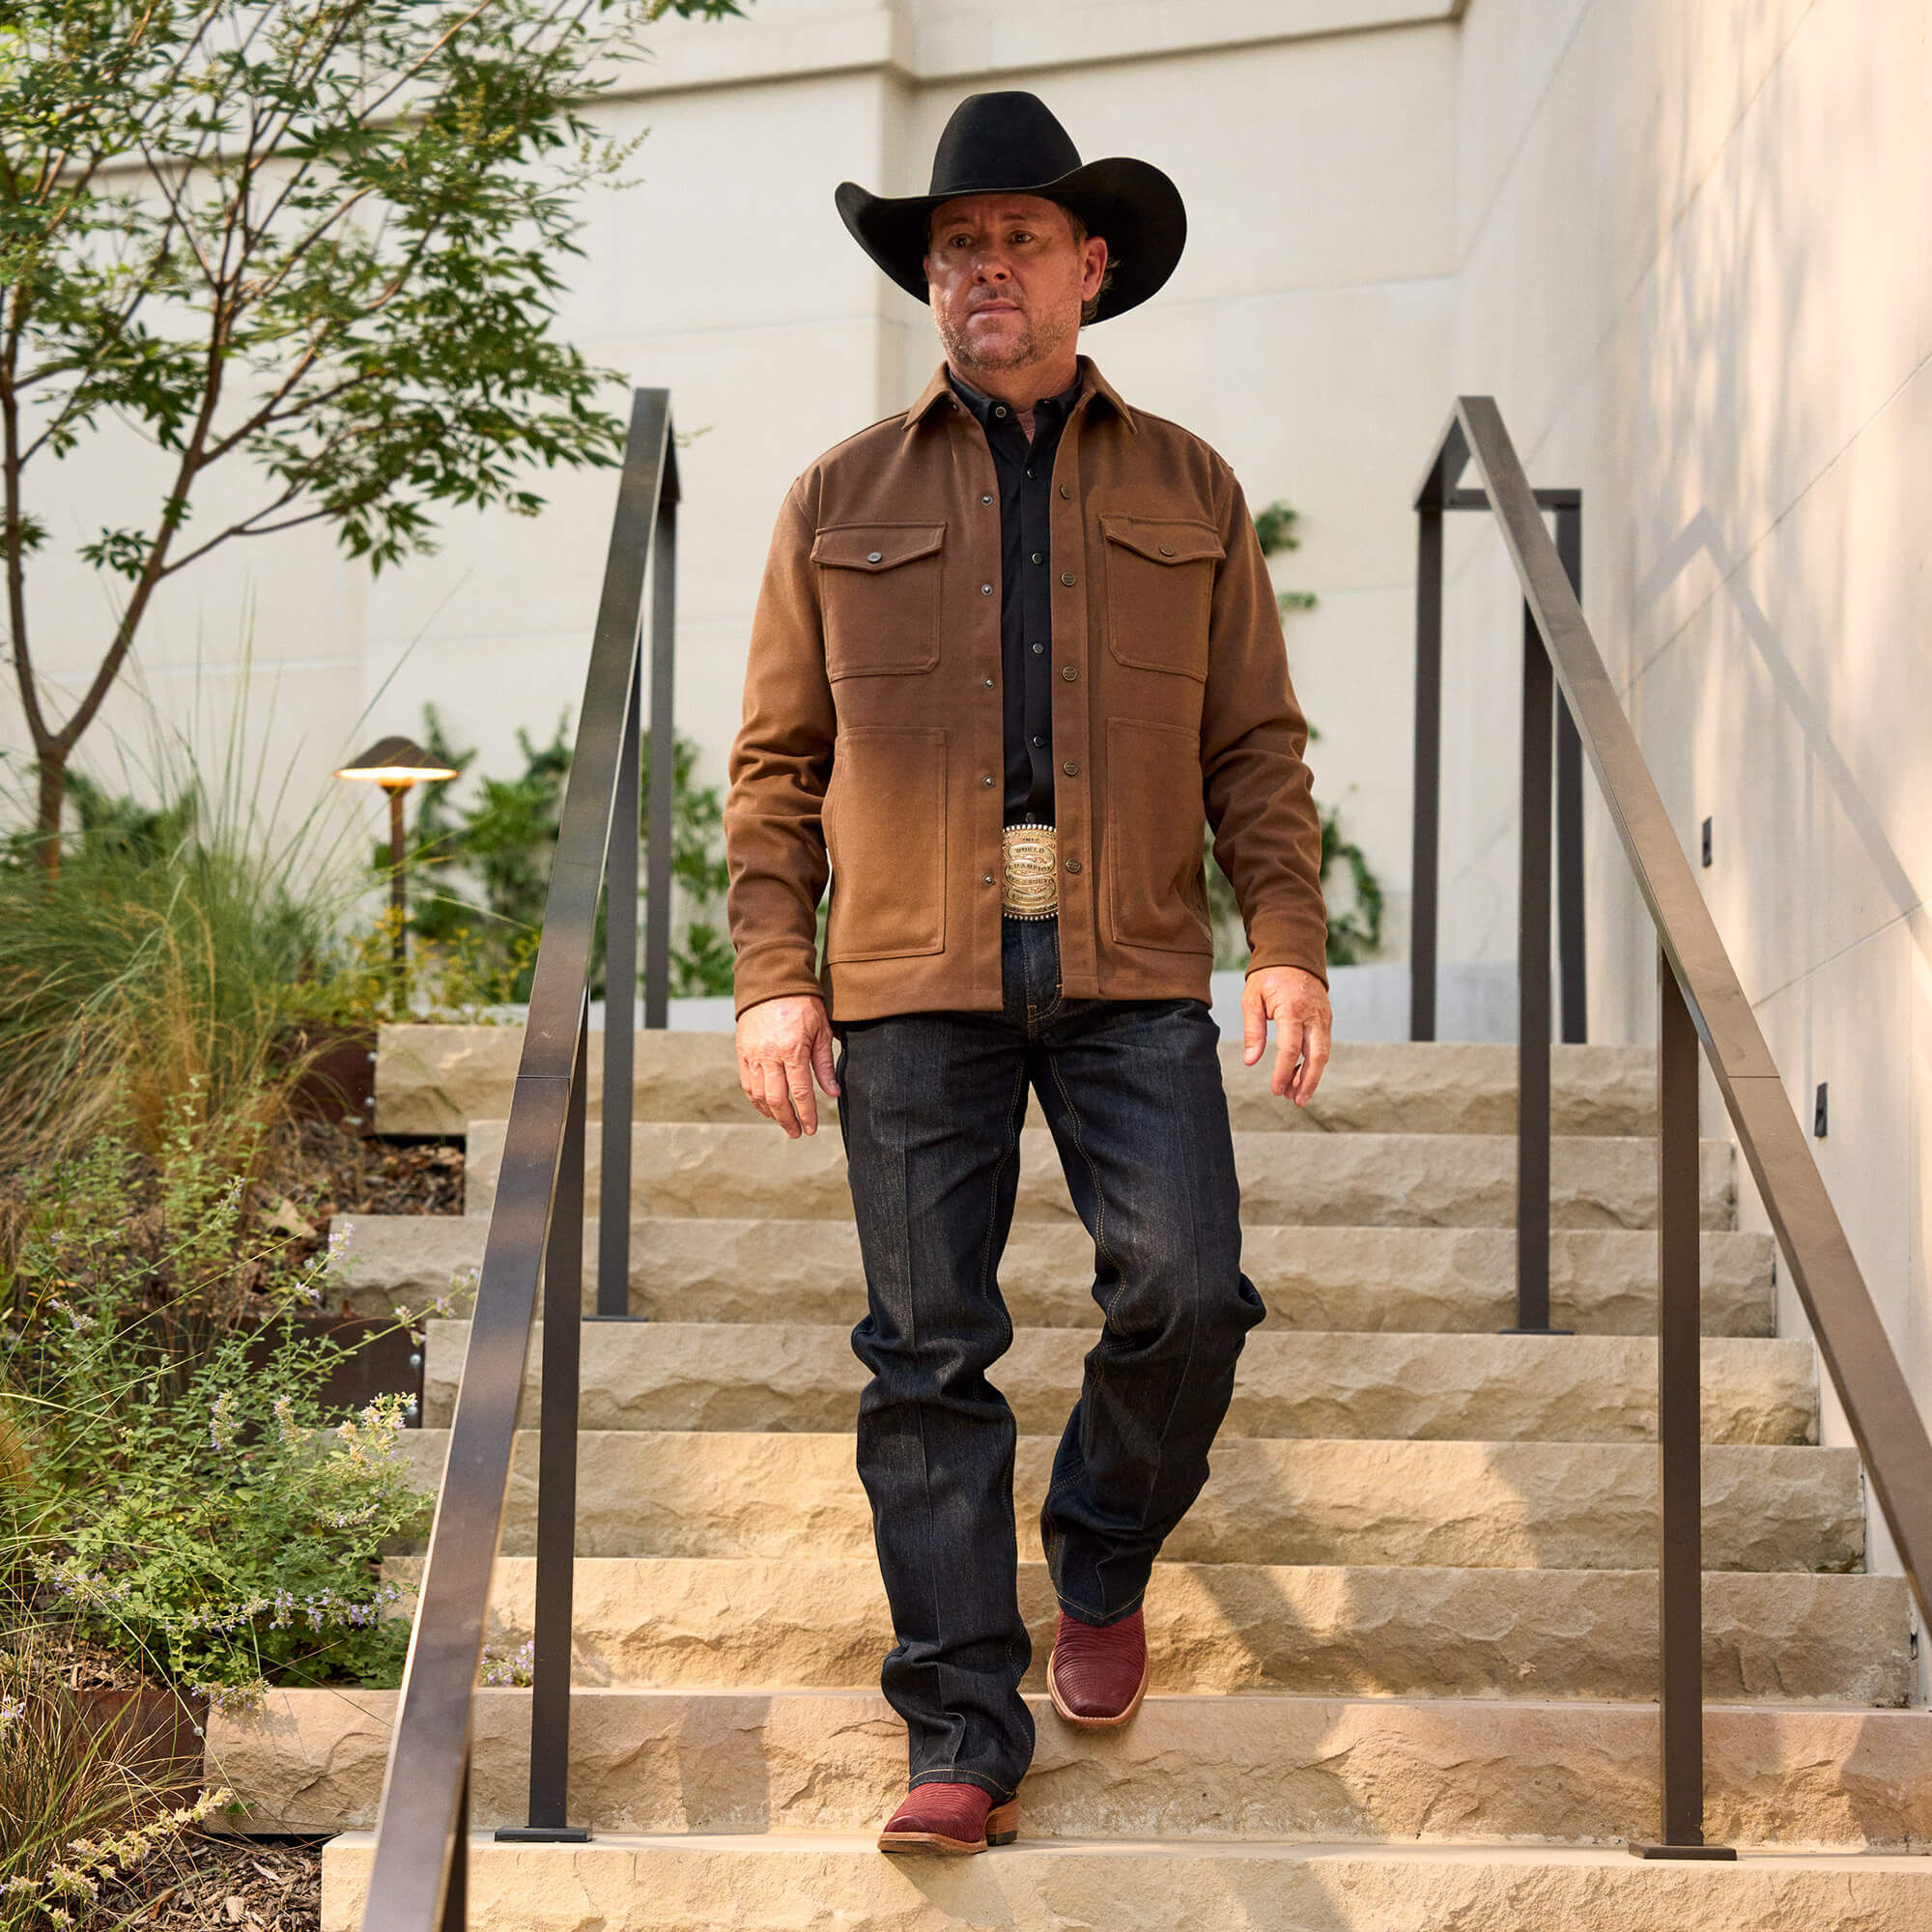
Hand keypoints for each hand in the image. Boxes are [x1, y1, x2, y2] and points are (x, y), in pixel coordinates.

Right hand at [736, 994, 839, 1137]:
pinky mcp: (742, 1052)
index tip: (811, 1128)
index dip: (806, 1114)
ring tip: (784, 1122)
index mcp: (792, 1050)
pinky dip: (755, 1100)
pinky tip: (766, 1107)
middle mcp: (769, 1055)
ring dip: (771, 1113)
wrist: (772, 982)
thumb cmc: (803, 1004)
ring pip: (758, 1095)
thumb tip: (833, 1092)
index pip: (800, 1093)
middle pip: (777, 1099)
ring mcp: (752, 1055)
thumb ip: (824, 1064)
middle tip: (797, 1133)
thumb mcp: (821, 1031)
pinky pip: (747, 1083)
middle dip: (788, 1121)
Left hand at [1241, 965, 1331, 1106]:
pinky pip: (1323, 1045)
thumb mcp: (1252, 999)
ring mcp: (1323, 1017)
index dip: (1284, 1072)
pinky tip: (1299, 1075)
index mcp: (1293, 1009)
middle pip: (1316, 1055)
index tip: (1276, 1090)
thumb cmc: (1268, 977)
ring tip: (1296, 1094)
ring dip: (1311, 1076)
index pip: (1290, 1048)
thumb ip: (1253, 1031)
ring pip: (1323, 1053)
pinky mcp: (1326, 1019)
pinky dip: (1313, 1063)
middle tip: (1296, 1101)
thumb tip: (1251, 1061)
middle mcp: (1313, 1015)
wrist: (1294, 955)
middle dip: (1307, 1082)